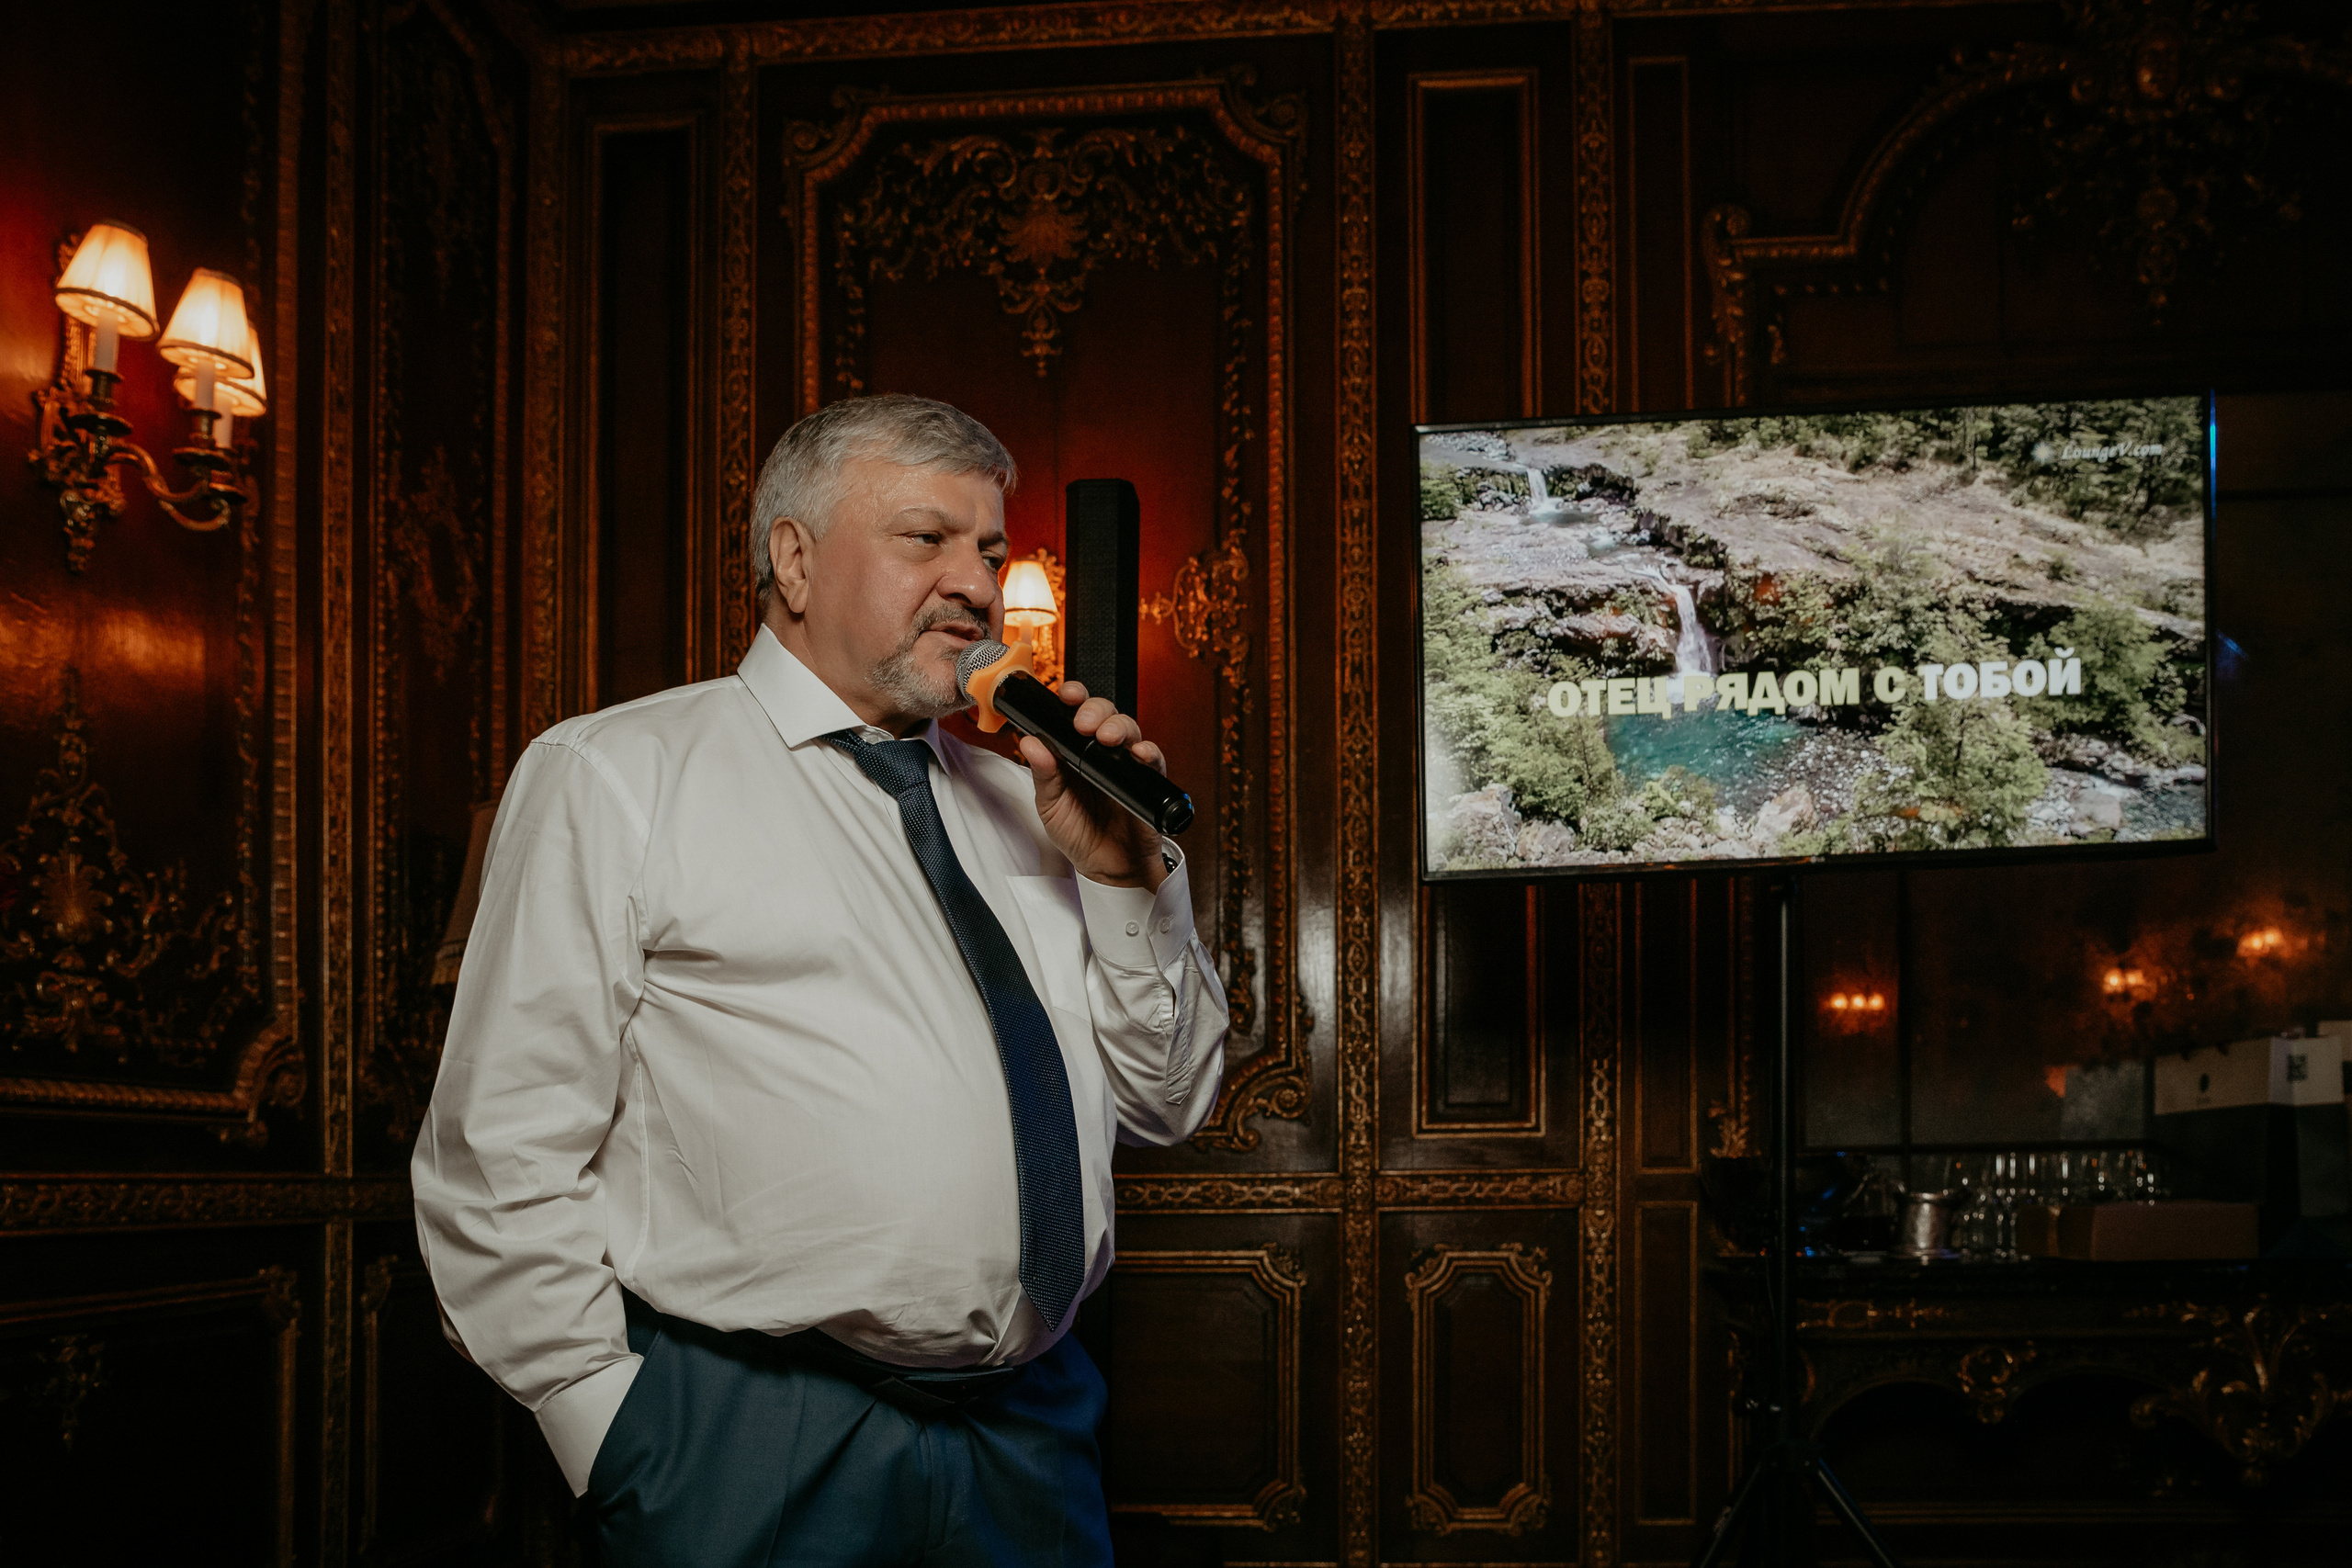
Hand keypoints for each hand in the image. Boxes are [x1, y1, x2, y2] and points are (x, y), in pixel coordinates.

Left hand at [1018, 682, 1168, 889]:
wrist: (1107, 868)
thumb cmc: (1079, 833)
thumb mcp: (1050, 805)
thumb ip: (1043, 774)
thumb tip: (1030, 743)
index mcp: (1075, 751)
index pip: (1076, 713)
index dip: (1074, 698)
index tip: (1066, 695)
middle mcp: (1101, 752)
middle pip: (1105, 713)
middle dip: (1095, 709)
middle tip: (1083, 724)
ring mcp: (1125, 764)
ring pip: (1129, 729)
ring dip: (1118, 726)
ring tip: (1107, 737)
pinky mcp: (1148, 781)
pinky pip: (1153, 759)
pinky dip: (1148, 752)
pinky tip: (1138, 754)